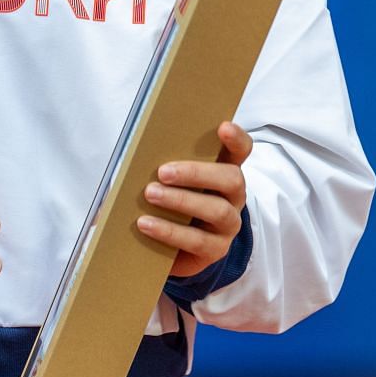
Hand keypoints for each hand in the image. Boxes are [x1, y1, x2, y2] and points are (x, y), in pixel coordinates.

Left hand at [138, 121, 252, 278]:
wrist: (171, 249)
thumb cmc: (169, 203)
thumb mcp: (169, 181)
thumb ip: (165, 167)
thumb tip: (135, 156)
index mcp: (223, 171)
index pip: (240, 151)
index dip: (236, 139)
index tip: (222, 127)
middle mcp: (233, 197)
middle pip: (231, 179)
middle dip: (196, 173)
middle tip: (162, 172)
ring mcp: (229, 224)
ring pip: (217, 210)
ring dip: (181, 200)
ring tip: (150, 194)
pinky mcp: (216, 250)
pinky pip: (198, 240)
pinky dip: (169, 231)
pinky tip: (146, 223)